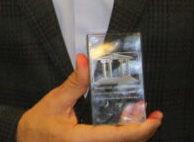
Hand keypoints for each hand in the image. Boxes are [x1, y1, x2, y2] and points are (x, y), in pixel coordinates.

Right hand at [16, 54, 162, 140]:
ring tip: (144, 120)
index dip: (141, 128)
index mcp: (80, 140)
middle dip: (144, 132)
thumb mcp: (56, 101)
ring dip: (135, 137)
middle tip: (155, 116)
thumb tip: (85, 61)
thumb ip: (75, 83)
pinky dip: (123, 139)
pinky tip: (127, 128)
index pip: (119, 136)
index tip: (155, 118)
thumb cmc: (37, 125)